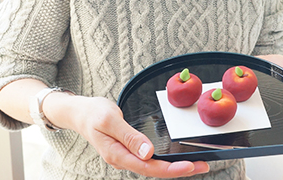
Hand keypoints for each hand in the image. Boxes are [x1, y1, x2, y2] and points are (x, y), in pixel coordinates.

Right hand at [66, 96, 209, 177]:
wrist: (79, 113)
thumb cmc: (93, 113)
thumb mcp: (110, 120)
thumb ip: (130, 136)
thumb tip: (148, 152)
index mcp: (117, 155)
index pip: (149, 167)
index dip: (171, 169)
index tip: (190, 166)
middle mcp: (122, 159)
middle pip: (154, 170)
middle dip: (179, 170)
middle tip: (203, 166)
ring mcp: (125, 156)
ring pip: (153, 166)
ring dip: (173, 167)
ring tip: (195, 164)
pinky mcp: (128, 151)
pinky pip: (149, 160)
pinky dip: (164, 160)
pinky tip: (175, 159)